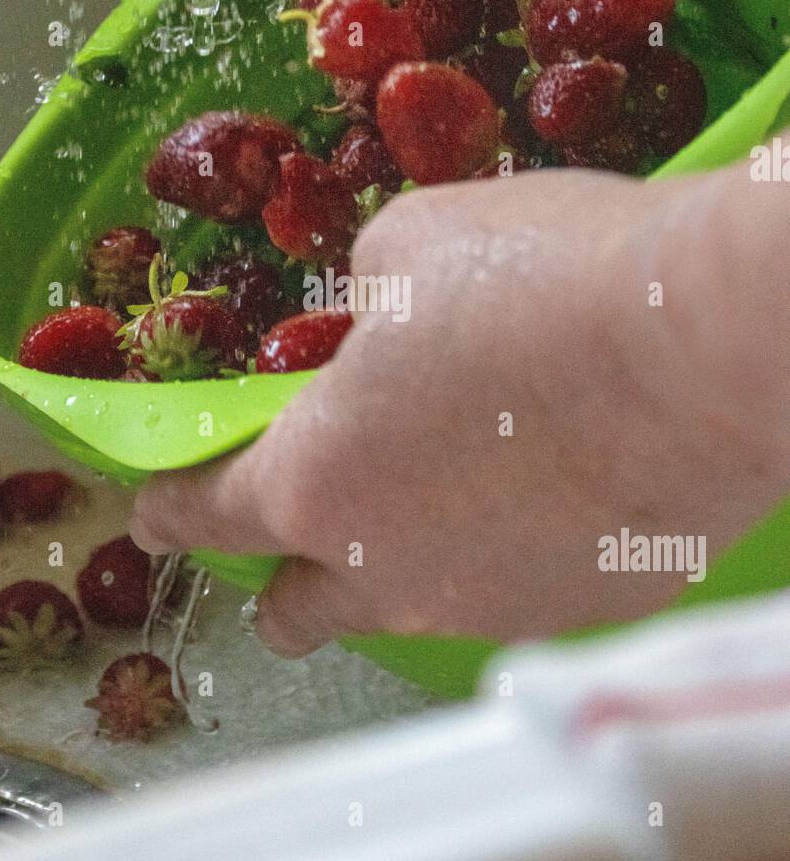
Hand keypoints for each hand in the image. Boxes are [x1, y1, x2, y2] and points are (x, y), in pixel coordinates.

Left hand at [131, 162, 789, 655]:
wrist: (704, 348)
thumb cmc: (538, 284)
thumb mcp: (410, 246)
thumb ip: (363, 301)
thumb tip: (379, 320)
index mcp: (318, 484)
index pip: (206, 516)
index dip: (169, 508)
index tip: (156, 512)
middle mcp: (389, 574)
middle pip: (296, 614)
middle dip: (284, 576)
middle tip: (311, 517)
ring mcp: (488, 606)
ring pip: (410, 604)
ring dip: (405, 557)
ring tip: (464, 470)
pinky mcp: (579, 609)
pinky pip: (512, 588)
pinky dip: (508, 548)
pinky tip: (553, 480)